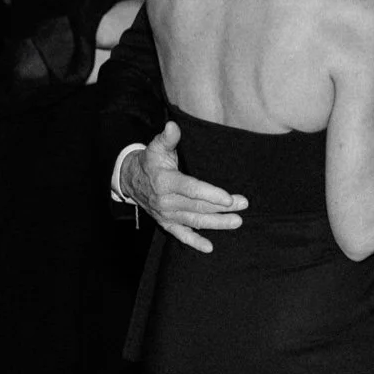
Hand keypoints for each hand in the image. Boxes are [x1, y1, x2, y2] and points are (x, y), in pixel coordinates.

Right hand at [121, 121, 247, 253]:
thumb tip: (173, 126)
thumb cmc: (150, 161)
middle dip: (222, 208)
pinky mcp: (166, 223)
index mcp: (165, 182)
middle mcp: (166, 201)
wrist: (130, 179)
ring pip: (194, 221)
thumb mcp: (156, 147)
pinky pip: (181, 235)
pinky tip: (209, 248)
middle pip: (198, 206)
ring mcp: (166, 214)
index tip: (229, 198)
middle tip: (243, 205)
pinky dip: (194, 242)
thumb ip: (167, 138)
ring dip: (216, 223)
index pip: (191, 189)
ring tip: (236, 222)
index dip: (211, 194)